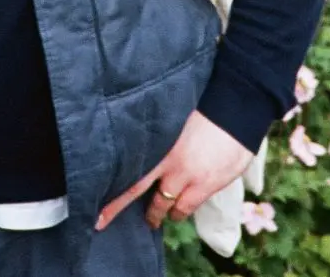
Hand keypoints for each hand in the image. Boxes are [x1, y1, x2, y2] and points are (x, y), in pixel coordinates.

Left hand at [95, 110, 253, 230]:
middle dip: (115, 207)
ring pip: (162, 204)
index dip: (107, 179)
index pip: (125, 163)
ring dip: (157, 213)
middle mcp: (166, 158)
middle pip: (133, 188)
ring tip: (154, 218)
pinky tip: (176, 213)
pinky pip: (185, 208)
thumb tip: (138, 139)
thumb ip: (156, 130)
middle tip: (100, 221)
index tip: (92, 192)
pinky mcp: (205, 185)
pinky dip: (178, 213)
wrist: (237, 106)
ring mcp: (185, 174)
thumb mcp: (174, 115)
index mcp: (156, 138)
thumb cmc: (205, 106)